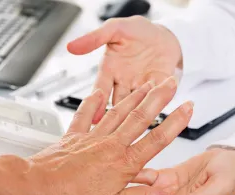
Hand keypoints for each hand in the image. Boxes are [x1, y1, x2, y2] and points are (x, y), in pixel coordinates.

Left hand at [24, 76, 192, 194]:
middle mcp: (110, 145)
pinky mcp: (74, 135)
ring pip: (118, 111)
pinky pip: (85, 115)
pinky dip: (92, 102)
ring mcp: (92, 137)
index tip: (187, 109)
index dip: (175, 123)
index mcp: (123, 163)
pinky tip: (98, 92)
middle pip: (140, 117)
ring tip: (146, 84)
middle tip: (169, 82)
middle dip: (158, 98)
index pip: (157, 139)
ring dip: (134, 96)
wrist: (35, 189)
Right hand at [67, 16, 181, 121]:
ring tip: (138, 115)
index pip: (101, 89)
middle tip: (119, 124)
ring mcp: (141, 86)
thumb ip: (94, 38)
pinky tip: (158, 103)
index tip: (95, 118)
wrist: (163, 34)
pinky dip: (159, 98)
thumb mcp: (114, 29)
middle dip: (118, 113)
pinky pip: (158, 95)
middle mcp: (124, 82)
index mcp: (110, 70)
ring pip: (138, 102)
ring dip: (138, 108)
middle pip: (119, 102)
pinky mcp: (159, 85)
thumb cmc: (137, 31)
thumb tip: (71, 46)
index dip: (98, 103)